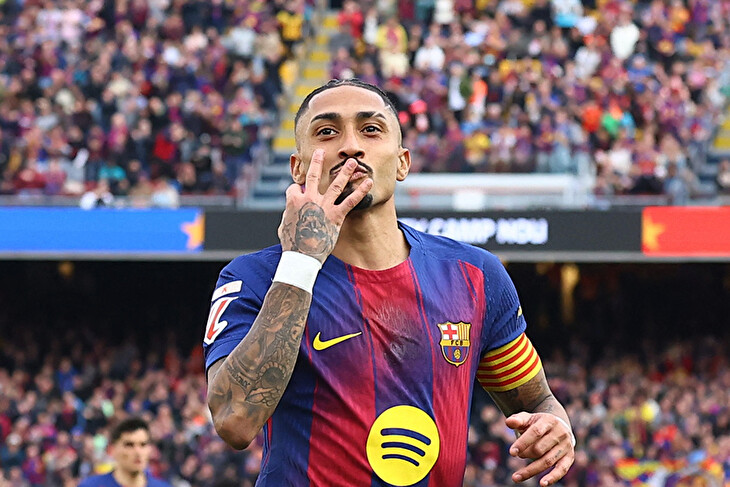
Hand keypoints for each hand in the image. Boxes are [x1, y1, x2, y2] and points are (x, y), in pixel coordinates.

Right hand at [278, 149, 372, 263]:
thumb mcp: (283, 226)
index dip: (297, 191)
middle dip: (317, 162)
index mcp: (294, 200)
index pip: (295, 188)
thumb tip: (291, 211)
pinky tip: (369, 183)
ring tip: (353, 162)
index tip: (299, 194)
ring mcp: (324, 206)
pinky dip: (361, 191)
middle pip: (313, 176)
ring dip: (345, 172)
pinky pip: (351, 201)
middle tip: (321, 151)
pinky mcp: (336, 215)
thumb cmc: (291, 244)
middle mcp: (309, 199)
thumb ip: (288, 214)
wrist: (302, 256)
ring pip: (336, 184)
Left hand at [505, 412, 574, 485]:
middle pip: (540, 448)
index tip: (512, 453)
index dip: (523, 443)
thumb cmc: (538, 423)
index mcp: (549, 420)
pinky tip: (542, 484)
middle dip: (526, 454)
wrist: (559, 426)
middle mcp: (560, 433)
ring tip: (516, 477)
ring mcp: (566, 446)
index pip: (535, 432)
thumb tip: (508, 422)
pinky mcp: (569, 457)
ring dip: (531, 470)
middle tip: (518, 456)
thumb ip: (518, 420)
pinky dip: (552, 477)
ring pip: (548, 461)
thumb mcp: (529, 418)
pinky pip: (562, 469)